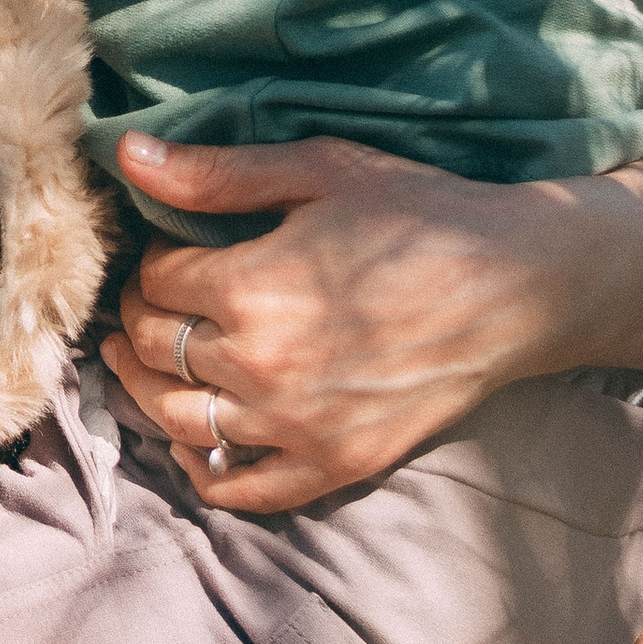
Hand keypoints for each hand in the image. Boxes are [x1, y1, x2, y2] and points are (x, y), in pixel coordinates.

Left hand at [103, 129, 584, 509]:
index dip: (150, 261)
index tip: (165, 252)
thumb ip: (217, 172)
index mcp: (250, 287)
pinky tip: (189, 439)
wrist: (518, 288)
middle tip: (148, 302)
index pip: (154, 281)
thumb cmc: (422, 216)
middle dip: (139, 319)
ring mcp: (294, 425)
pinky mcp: (330, 465)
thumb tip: (124, 155)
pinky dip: (198, 468)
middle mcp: (260, 365)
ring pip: (176, 419)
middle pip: (155, 348)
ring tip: (144, 361)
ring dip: (145, 388)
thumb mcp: (320, 170)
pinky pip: (236, 487)